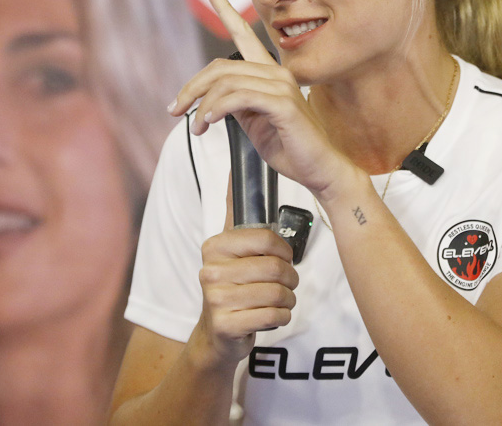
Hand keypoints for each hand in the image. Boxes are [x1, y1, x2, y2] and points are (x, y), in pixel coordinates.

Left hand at [168, 0, 352, 197]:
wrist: (320, 170)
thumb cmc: (290, 148)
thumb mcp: (254, 123)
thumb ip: (236, 105)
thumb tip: (210, 101)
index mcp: (270, 74)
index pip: (245, 35)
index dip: (225, 10)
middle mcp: (277, 72)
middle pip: (220, 66)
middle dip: (191, 88)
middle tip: (175, 110)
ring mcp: (282, 86)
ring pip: (226, 82)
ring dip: (203, 107)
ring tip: (198, 128)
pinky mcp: (284, 104)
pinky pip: (239, 98)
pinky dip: (218, 109)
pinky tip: (210, 122)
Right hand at [194, 189, 298, 366]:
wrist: (218, 334)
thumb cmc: (232, 285)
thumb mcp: (231, 246)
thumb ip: (234, 209)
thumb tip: (235, 167)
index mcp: (215, 246)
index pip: (266, 239)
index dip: (284, 251)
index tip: (282, 258)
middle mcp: (210, 270)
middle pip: (275, 268)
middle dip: (290, 279)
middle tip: (285, 283)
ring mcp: (215, 299)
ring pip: (278, 293)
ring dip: (287, 299)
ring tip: (277, 300)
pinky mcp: (225, 325)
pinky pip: (274, 316)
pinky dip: (282, 317)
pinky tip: (271, 315)